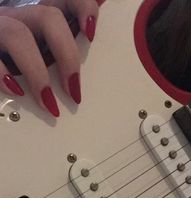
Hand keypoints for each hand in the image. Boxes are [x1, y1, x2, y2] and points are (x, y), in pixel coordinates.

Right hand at [0, 0, 98, 115]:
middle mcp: (19, 17)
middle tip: (73, 91)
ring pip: (18, 35)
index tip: (91, 33)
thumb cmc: (14, 61)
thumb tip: (87, 50)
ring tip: (47, 102)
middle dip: (66, 55)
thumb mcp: (40, 51)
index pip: (65, 0)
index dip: (82, 7)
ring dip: (37, 73)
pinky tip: (15, 90)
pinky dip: (4, 74)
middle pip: (48, 17)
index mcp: (38, 18)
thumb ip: (60, 50)